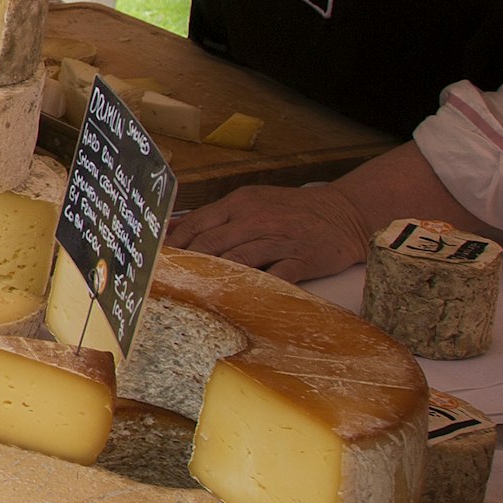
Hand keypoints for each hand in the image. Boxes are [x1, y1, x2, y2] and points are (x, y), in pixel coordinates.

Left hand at [172, 178, 376, 280]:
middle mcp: (256, 219)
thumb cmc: (292, 210)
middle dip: (186, 265)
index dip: (173, 245)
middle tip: (167, 284)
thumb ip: (214, 216)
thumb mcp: (252, 201)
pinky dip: (255, 289)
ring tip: (193, 295)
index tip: (156, 262)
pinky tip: (238, 301)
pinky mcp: (301, 259)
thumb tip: (172, 227)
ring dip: (213, 279)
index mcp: (240, 203)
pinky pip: (274, 277)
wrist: (345, 212)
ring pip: (236, 261)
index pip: (196, 224)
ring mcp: (279, 240)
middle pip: (210, 244)